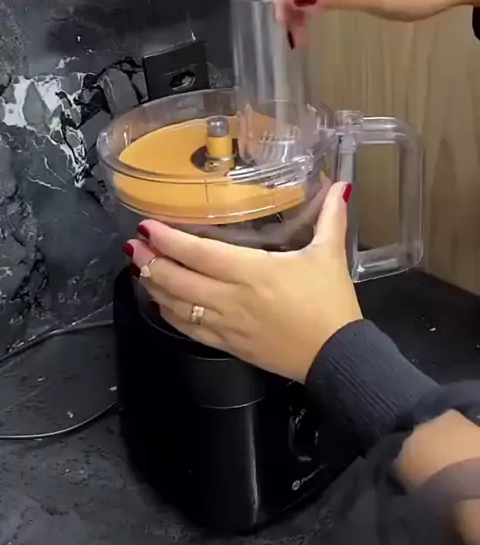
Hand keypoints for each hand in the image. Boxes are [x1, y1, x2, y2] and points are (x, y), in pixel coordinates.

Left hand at [124, 182, 361, 382]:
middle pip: (178, 280)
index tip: (147, 227)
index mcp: (252, 272)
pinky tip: (160, 303)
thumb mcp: (330, 256)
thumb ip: (330, 218)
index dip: (168, 240)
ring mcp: (227, 325)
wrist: (336, 358)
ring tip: (139, 268)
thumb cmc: (330, 305)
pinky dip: (169, 315)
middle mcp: (232, 298)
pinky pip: (189, 330)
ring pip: (177, 306)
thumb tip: (340, 186)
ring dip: (154, 287)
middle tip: (133, 246)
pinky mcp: (228, 345)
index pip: (199, 254)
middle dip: (150, 262)